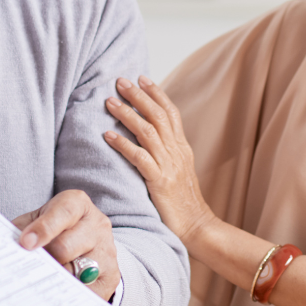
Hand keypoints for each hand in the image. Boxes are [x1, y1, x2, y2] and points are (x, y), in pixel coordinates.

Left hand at [14, 190, 119, 300]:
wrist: (88, 240)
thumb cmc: (55, 228)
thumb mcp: (38, 220)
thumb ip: (21, 229)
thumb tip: (2, 248)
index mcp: (77, 204)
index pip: (63, 213)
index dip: (43, 228)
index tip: (25, 243)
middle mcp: (97, 225)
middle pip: (67, 247)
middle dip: (45, 260)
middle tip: (26, 271)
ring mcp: (107, 251)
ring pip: (76, 273)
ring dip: (55, 281)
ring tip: (38, 286)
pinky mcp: (111, 276)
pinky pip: (88, 293)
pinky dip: (69, 297)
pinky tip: (55, 298)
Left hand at [103, 76, 213, 244]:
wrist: (197, 227)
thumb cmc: (182, 202)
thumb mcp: (178, 170)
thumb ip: (166, 152)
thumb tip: (147, 136)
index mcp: (182, 148)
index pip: (170, 112)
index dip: (156, 93)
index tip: (141, 78)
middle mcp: (177, 152)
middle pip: (158, 116)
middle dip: (138, 96)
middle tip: (120, 81)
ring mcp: (169, 166)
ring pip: (148, 132)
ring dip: (127, 114)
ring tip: (109, 102)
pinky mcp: (160, 182)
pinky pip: (140, 158)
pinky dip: (123, 144)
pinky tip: (107, 136)